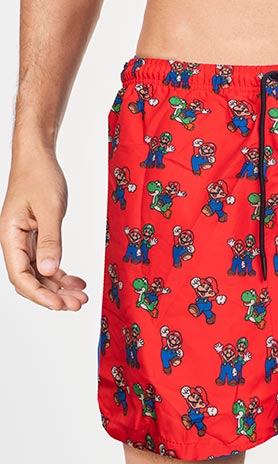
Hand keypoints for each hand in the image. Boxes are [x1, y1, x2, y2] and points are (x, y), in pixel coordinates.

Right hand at [0, 149, 87, 309]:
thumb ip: (50, 241)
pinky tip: (77, 281)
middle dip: (53, 296)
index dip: (39, 295)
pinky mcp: (37, 237)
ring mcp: (25, 241)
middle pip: (30, 280)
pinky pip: (47, 263)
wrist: (38, 158)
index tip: (60, 305)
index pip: (20, 276)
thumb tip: (50, 271)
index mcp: (10, 236)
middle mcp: (14, 242)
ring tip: (81, 297)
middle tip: (78, 304)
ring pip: (40, 274)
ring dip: (59, 288)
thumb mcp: (50, 209)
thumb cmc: (40, 177)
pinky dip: (62, 274)